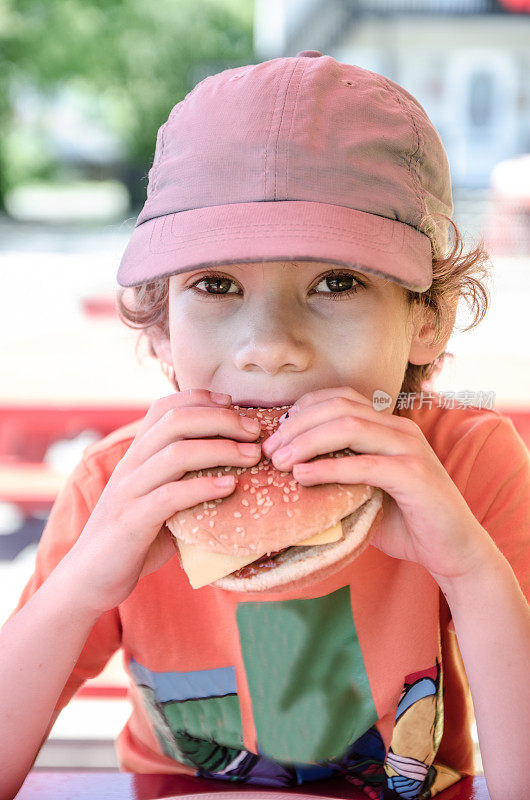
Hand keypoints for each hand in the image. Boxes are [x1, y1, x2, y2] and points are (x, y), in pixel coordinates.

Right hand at [67, 389, 261, 613]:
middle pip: (175, 421)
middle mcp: (130, 465)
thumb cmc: (136, 539)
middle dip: (220, 419)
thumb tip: (236, 470)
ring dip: (220, 449)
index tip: (234, 405)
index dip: (201, 398)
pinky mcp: (130, 522)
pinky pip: (168, 496)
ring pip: (174, 453)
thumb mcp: (159, 500)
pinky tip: (230, 486)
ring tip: (251, 455)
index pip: (164, 408)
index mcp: (136, 455)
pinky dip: (203, 487)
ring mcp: (128, 492)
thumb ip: (184, 480)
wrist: (90, 579)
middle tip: (254, 431)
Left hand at [262, 386, 488, 583]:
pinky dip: (328, 468)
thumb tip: (290, 471)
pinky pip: (364, 464)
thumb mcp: (366, 490)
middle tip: (269, 450)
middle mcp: (400, 429)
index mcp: (389, 426)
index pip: (340, 398)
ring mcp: (409, 449)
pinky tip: (303, 477)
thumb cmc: (406, 522)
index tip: (277, 434)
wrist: (454, 551)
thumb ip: (339, 474)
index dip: (303, 409)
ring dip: (306, 442)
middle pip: (338, 407)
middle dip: (297, 426)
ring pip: (348, 427)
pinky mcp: (414, 475)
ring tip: (280, 462)